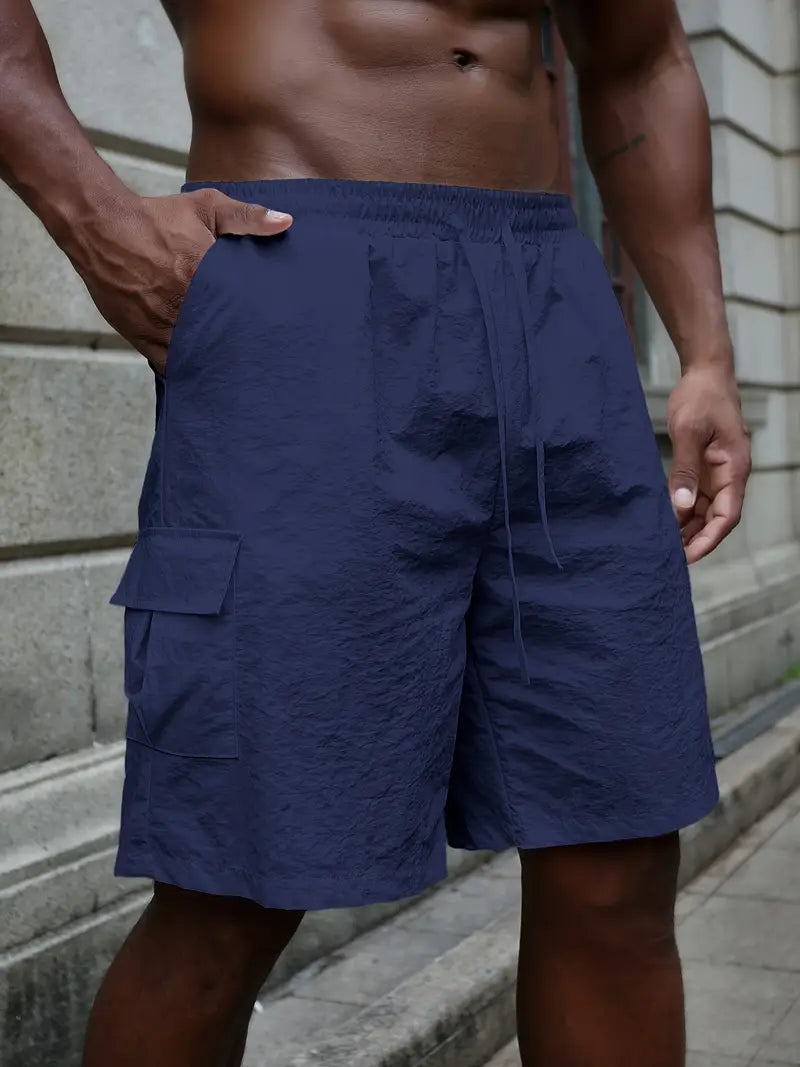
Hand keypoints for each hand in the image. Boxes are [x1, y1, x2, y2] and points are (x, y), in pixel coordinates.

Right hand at [73, 187, 292, 373]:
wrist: (100, 227)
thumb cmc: (155, 217)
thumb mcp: (205, 208)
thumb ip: (246, 217)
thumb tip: (284, 222)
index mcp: (206, 277)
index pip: (242, 314)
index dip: (254, 327)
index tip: (266, 333)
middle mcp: (184, 306)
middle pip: (221, 341)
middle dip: (235, 349)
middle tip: (252, 357)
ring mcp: (162, 325)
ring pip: (195, 358)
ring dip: (210, 363)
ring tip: (228, 370)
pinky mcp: (141, 336)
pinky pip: (168, 363)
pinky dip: (183, 368)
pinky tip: (197, 371)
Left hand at [667, 365, 750, 562]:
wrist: (705, 373)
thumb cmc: (701, 397)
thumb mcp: (689, 431)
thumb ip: (685, 469)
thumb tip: (681, 505)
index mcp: (735, 468)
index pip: (727, 516)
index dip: (709, 539)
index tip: (688, 556)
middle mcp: (730, 475)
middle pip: (717, 518)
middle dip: (696, 540)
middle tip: (670, 558)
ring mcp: (718, 472)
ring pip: (706, 510)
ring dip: (689, 529)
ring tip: (665, 546)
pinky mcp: (705, 467)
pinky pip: (697, 497)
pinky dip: (683, 512)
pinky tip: (666, 522)